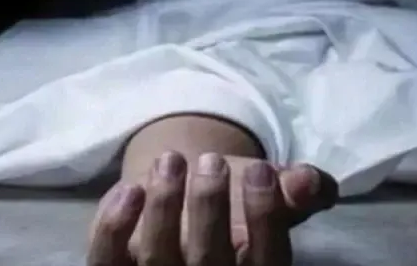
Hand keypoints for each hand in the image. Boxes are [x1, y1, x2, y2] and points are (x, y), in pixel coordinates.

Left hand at [88, 152, 337, 264]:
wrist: (176, 200)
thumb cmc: (230, 204)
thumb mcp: (269, 194)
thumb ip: (296, 190)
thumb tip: (309, 180)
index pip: (265, 260)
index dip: (266, 216)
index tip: (261, 170)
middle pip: (208, 261)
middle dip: (209, 206)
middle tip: (212, 160)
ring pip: (157, 258)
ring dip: (164, 206)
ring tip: (171, 160)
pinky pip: (107, 257)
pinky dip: (115, 226)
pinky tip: (130, 188)